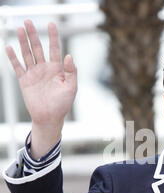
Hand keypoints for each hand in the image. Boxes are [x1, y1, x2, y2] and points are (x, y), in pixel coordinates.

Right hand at [6, 19, 76, 158]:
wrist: (49, 117)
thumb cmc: (62, 104)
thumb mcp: (71, 88)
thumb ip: (71, 72)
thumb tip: (69, 56)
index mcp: (57, 69)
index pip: (55, 49)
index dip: (53, 37)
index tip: (51, 24)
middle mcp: (45, 69)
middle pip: (38, 48)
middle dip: (34, 34)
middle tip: (28, 21)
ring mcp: (34, 74)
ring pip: (27, 54)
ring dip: (23, 42)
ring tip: (19, 29)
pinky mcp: (25, 80)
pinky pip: (18, 66)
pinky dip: (13, 57)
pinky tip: (10, 47)